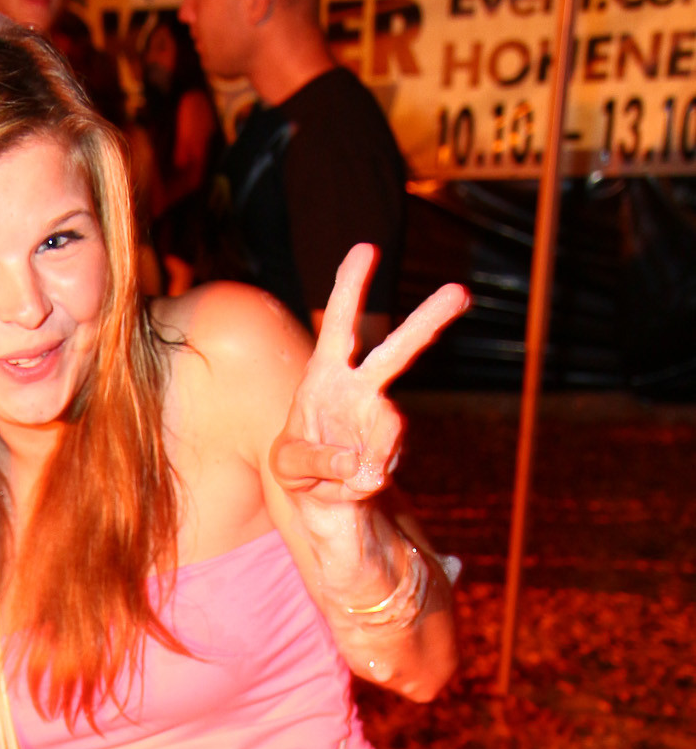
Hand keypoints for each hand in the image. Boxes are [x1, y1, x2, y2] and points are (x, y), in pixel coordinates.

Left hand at [271, 245, 467, 513]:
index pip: (338, 325)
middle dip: (427, 322)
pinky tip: (351, 486)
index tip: (367, 248)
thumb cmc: (298, 467)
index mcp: (325, 376)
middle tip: (460, 293)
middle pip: (396, 352)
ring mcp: (381, 419)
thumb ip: (315, 461)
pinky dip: (363, 482)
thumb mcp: (289, 466)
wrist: (322, 500)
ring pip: (391, 427)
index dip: (350, 287)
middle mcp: (360, 389)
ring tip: (345, 477)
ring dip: (369, 454)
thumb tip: (357, 463)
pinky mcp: (394, 450)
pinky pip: (383, 466)